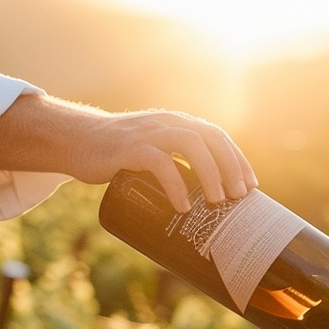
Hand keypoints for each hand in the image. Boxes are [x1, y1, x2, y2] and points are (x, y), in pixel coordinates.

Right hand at [0, 94, 258, 211]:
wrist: (77, 142)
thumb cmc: (123, 155)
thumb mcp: (156, 153)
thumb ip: (179, 166)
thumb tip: (208, 205)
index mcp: (179, 123)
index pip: (218, 137)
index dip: (238, 160)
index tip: (251, 187)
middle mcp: (167, 123)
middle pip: (211, 139)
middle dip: (230, 167)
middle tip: (239, 197)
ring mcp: (148, 133)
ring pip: (190, 145)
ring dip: (210, 173)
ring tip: (218, 202)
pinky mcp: (129, 148)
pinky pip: (159, 162)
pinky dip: (175, 185)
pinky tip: (183, 205)